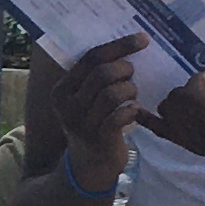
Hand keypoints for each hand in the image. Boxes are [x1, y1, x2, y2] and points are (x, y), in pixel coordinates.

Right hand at [56, 34, 140, 191]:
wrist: (89, 166)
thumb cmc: (92, 123)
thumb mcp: (82, 101)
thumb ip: (93, 78)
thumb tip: (128, 46)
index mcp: (61, 90)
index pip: (90, 58)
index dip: (119, 46)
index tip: (143, 39)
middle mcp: (67, 106)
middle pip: (102, 73)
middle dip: (125, 69)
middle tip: (132, 75)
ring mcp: (82, 124)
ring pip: (113, 93)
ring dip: (130, 90)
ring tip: (132, 95)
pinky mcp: (99, 139)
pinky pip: (120, 116)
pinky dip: (132, 111)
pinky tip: (134, 112)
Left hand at [147, 49, 204, 170]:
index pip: (192, 99)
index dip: (195, 81)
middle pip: (173, 108)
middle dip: (184, 91)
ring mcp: (203, 148)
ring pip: (166, 123)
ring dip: (178, 105)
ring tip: (203, 101)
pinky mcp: (201, 151)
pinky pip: (169, 136)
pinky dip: (164, 120)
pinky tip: (180, 110)